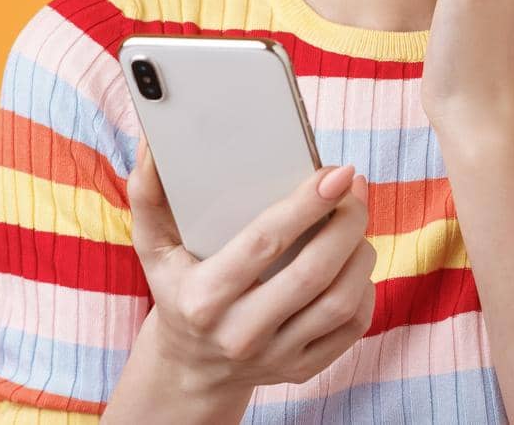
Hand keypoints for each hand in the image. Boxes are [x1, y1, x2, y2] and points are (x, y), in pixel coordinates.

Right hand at [122, 138, 377, 396]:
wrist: (189, 368)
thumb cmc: (177, 289)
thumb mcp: (153, 247)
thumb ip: (148, 194)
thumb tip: (153, 144)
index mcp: (203, 298)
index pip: (264, 244)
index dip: (306, 205)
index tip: (335, 172)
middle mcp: (239, 333)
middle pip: (312, 274)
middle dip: (346, 223)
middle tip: (354, 187)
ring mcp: (275, 356)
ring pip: (340, 302)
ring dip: (361, 252)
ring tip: (357, 218)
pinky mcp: (302, 370)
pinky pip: (352, 328)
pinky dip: (364, 288)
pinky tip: (355, 260)